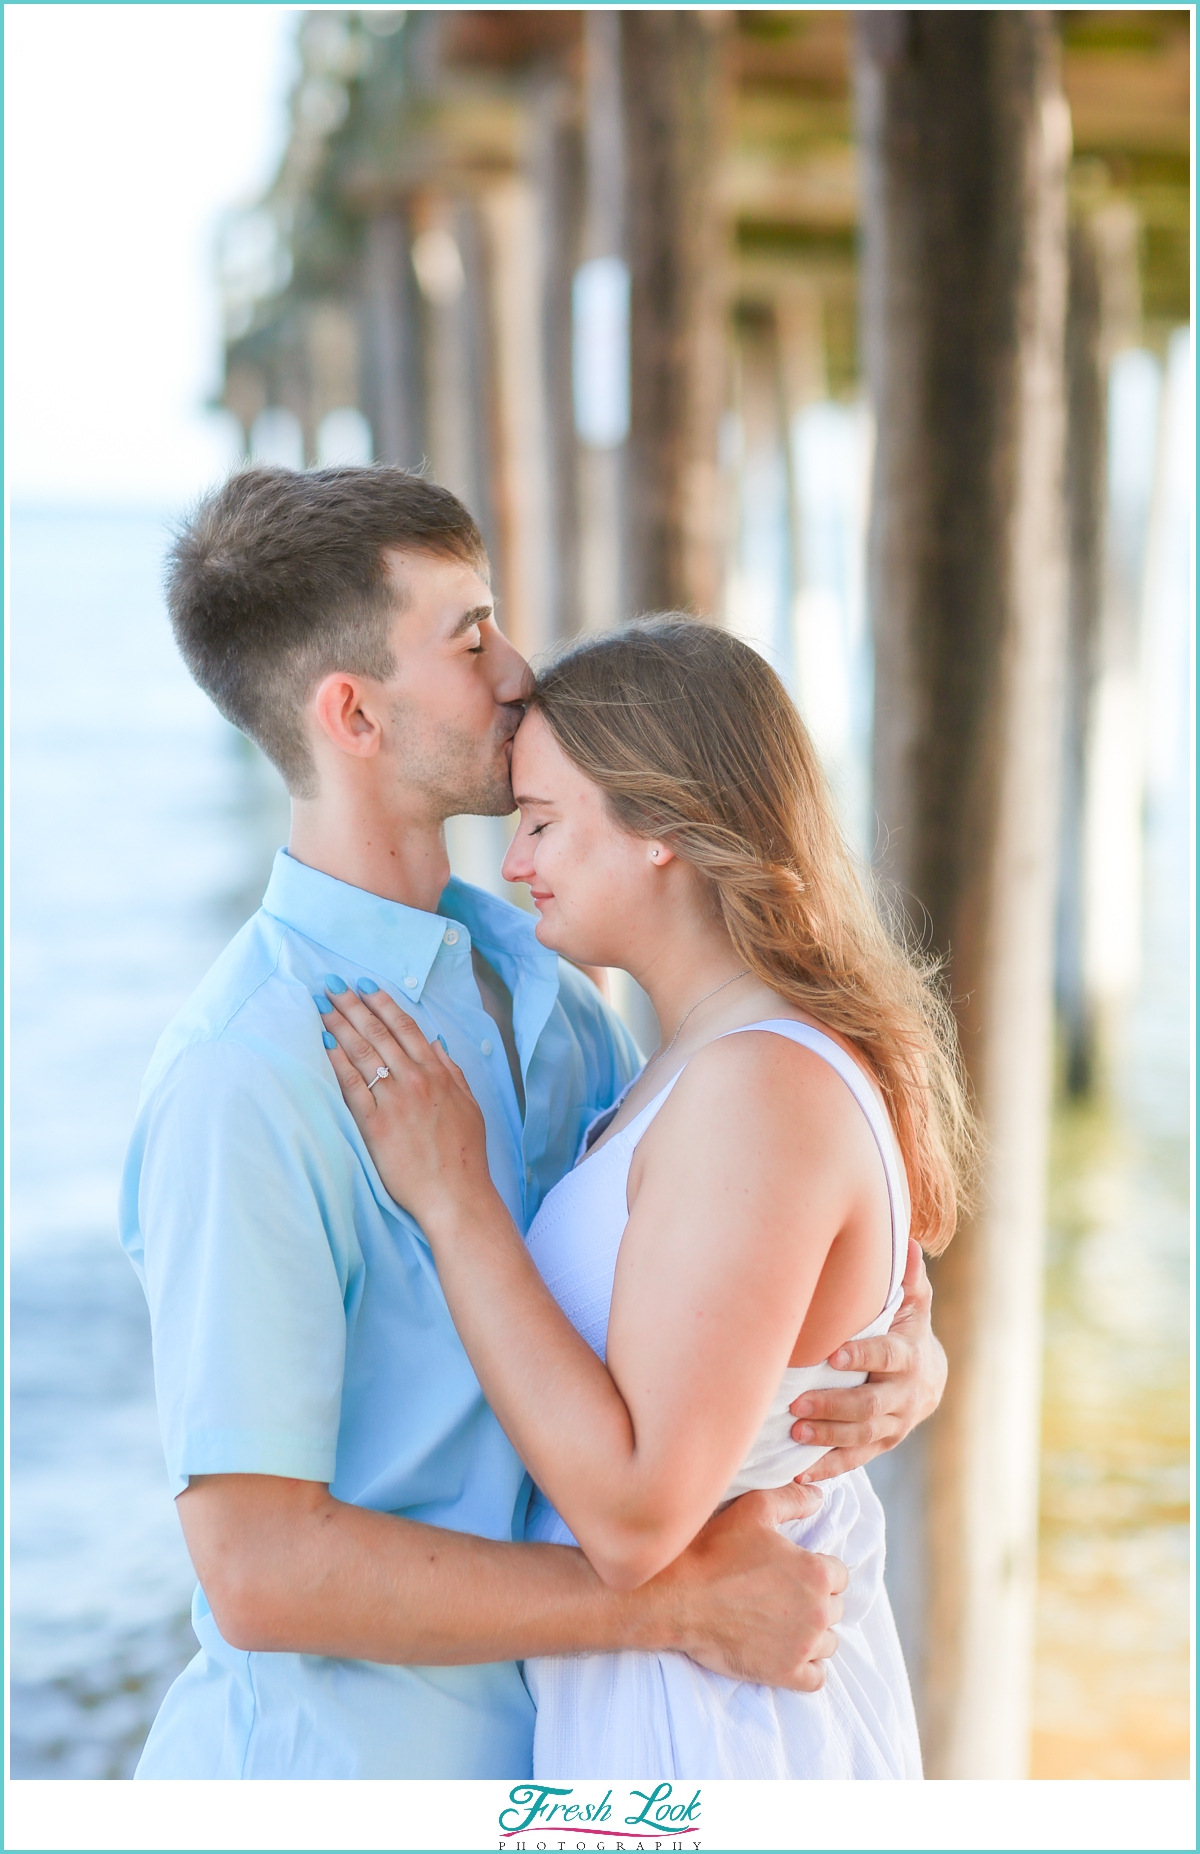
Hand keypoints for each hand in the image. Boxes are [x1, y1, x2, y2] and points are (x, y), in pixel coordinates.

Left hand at [320, 982, 492, 1230]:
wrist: (456, 1193)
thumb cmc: (464, 1154)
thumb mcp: (469, 1105)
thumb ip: (452, 1071)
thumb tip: (437, 1044)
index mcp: (438, 1073)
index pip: (405, 1027)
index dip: (382, 1003)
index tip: (365, 986)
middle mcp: (416, 1080)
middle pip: (378, 1033)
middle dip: (353, 1005)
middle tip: (332, 985)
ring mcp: (394, 1101)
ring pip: (362, 1052)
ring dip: (340, 1025)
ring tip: (322, 1005)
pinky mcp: (375, 1124)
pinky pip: (351, 1085)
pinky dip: (336, 1061)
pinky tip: (323, 1043)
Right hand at [660, 1483, 846, 1691]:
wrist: (678, 1597)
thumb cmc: (715, 1550)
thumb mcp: (754, 1509)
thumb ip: (793, 1500)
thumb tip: (819, 1496)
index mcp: (816, 1573)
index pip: (839, 1575)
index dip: (818, 1571)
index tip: (795, 1572)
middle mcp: (817, 1612)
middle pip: (834, 1609)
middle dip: (815, 1601)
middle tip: (783, 1596)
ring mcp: (802, 1646)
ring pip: (828, 1643)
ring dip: (813, 1634)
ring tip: (783, 1623)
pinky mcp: (785, 1674)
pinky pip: (817, 1678)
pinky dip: (808, 1667)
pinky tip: (788, 1652)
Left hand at [789, 1239, 946, 1482]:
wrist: (929, 1380)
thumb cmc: (907, 1330)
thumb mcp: (913, 1305)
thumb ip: (908, 1280)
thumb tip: (907, 1242)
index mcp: (909, 1355)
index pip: (887, 1356)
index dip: (863, 1356)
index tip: (833, 1355)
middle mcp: (904, 1394)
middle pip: (869, 1406)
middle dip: (833, 1406)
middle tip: (796, 1403)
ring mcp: (894, 1424)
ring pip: (861, 1437)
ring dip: (826, 1437)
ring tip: (793, 1432)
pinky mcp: (880, 1445)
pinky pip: (855, 1460)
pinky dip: (828, 1467)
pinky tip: (800, 1470)